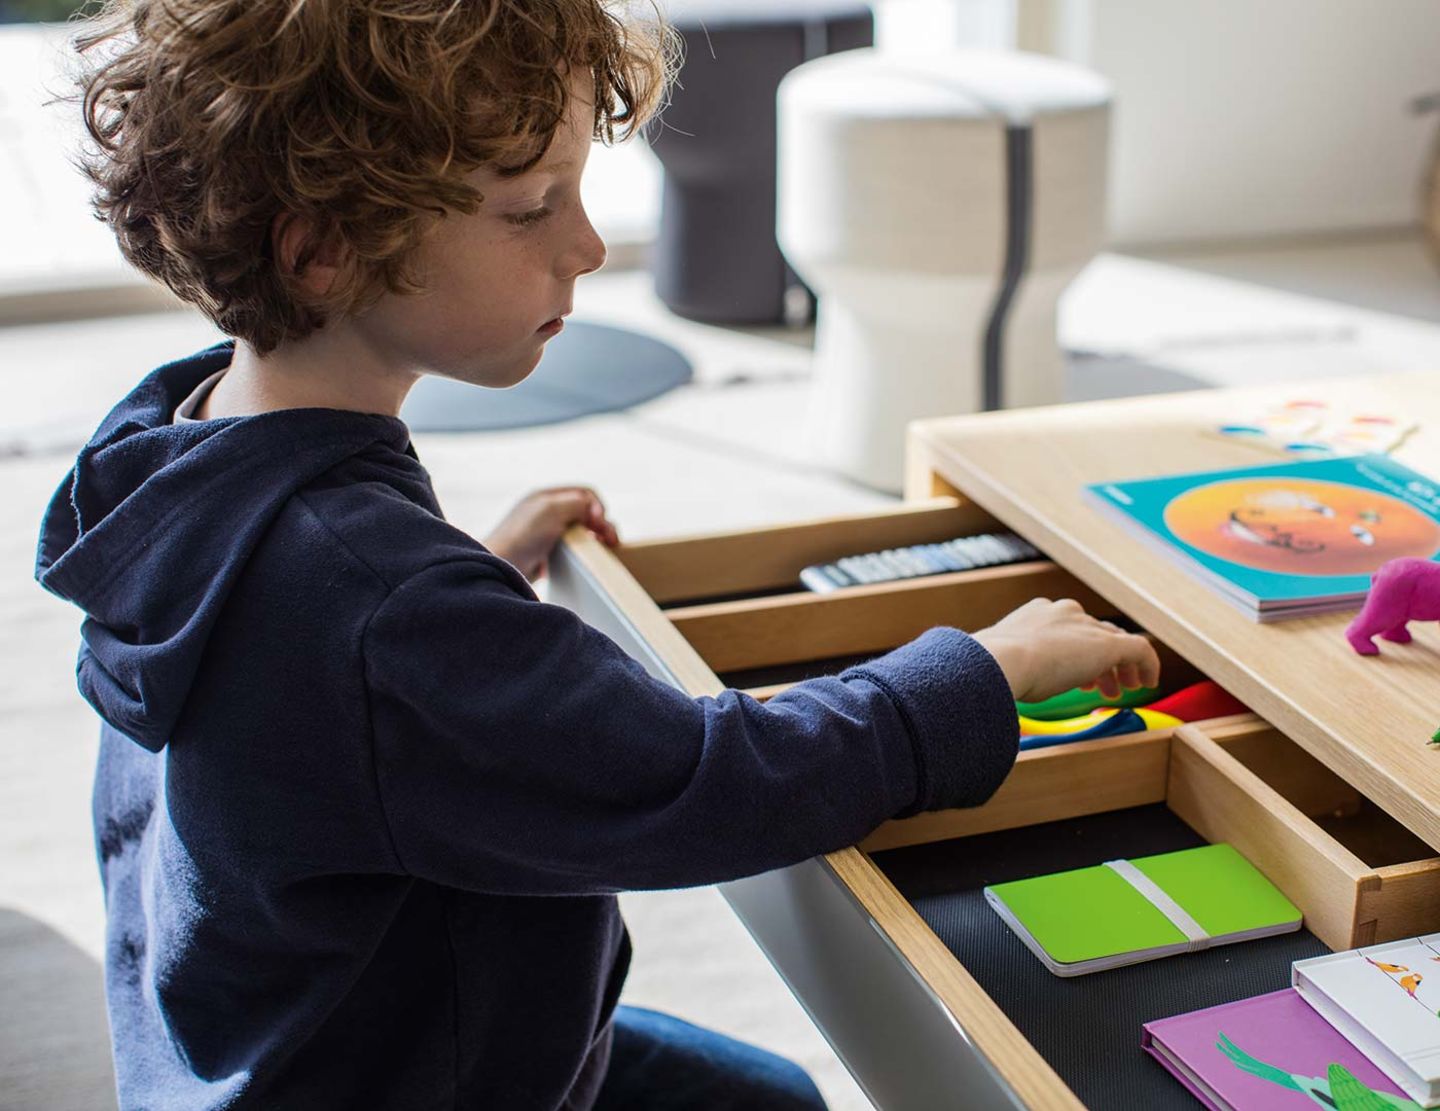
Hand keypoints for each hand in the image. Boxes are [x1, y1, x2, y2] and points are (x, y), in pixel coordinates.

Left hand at [485, 486, 618, 581]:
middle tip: (611, 541)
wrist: (500, 567)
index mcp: (546, 496)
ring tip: (603, 549)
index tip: (600, 524)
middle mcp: (546, 512)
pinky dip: (583, 550)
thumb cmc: (522, 536)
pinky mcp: (545, 554)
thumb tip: (594, 512)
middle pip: (585, 512)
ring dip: (595, 537)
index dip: (598, 507)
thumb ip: (578, 503)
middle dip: (602, 524)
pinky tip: (585, 558)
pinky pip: (571, 547)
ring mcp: (545, 533)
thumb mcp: (553, 509)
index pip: (584, 493)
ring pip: (580, 530)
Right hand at [971, 598, 1160, 703]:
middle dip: (1101, 661)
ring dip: (1121, 667)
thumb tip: (996, 685)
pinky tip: (1148, 683)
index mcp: (1038, 613)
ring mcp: (1086, 626)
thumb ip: (1012, 664)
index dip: (1078, 652)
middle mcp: (1065, 613)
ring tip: (1121, 690)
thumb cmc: (993, 667)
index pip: (1070, 627)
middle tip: (1103, 686)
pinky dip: (1148, 665)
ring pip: (1116, 641)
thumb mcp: (1003, 661)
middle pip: (1095, 632)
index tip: (1079, 677)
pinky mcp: (1107, 644)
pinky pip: (1140, 649)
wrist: (1000, 661)